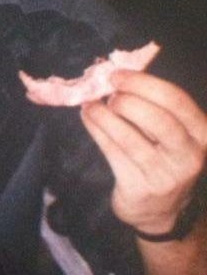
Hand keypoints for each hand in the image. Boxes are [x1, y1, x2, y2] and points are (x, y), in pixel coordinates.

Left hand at [81, 70, 206, 234]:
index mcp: (201, 133)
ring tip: (90, 104)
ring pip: (130, 138)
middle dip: (127, 101)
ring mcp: (166, 176)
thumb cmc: (162, 155)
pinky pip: (112, 152)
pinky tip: (87, 117)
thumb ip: (152, 104)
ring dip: (104, 115)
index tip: (117, 75)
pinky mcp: (140, 188)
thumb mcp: (170, 132)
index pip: (177, 101)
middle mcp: (189, 156)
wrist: (160, 209)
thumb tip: (116, 73)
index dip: (143, 83)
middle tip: (108, 93)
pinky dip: (96, 129)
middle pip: (158, 120)